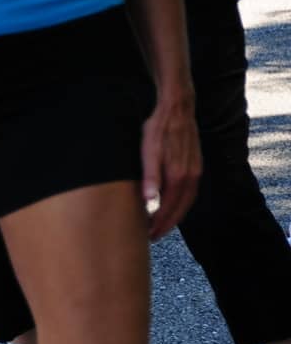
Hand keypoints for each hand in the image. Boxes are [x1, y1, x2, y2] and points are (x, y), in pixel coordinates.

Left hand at [140, 92, 199, 239]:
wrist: (176, 107)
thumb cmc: (158, 129)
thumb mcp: (148, 151)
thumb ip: (149, 176)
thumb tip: (150, 200)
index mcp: (178, 175)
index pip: (169, 209)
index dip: (159, 224)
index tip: (148, 235)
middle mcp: (191, 175)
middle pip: (180, 209)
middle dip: (167, 225)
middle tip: (152, 236)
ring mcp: (195, 169)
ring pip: (187, 201)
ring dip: (174, 215)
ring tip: (159, 224)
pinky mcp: (195, 164)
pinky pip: (189, 190)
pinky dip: (181, 202)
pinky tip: (169, 204)